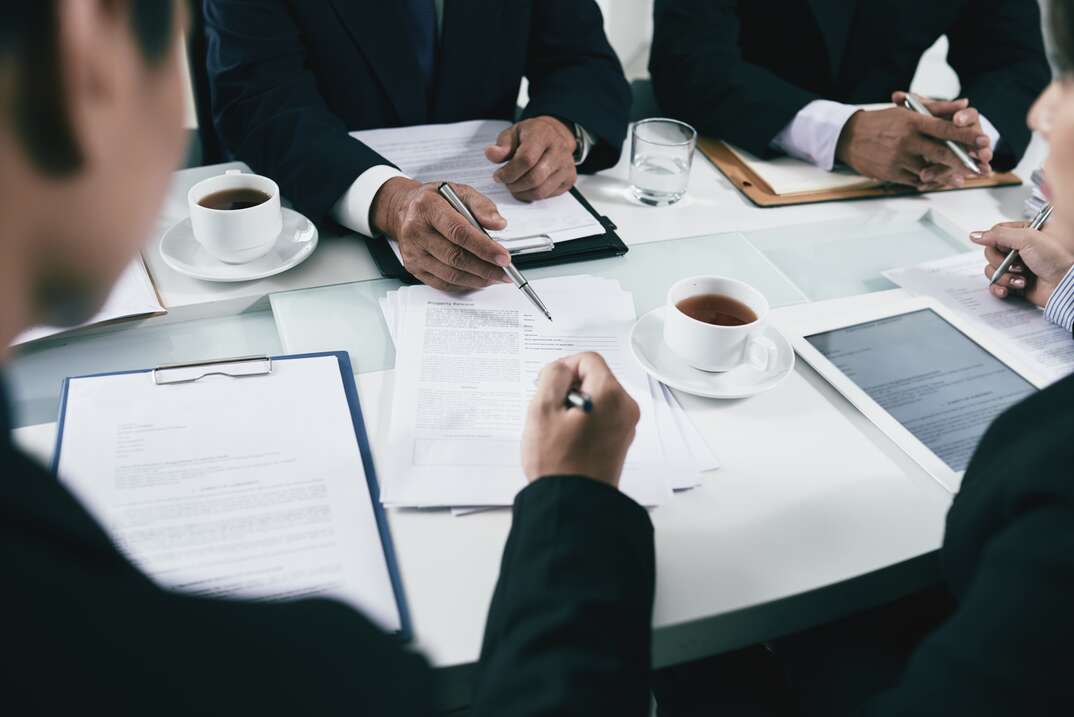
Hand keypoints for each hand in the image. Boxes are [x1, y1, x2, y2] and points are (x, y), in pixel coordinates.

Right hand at [371, 177, 510, 291]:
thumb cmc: (435, 201)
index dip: (484, 248)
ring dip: (478, 278)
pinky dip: (465, 284)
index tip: (504, 257)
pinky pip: (443, 282)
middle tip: (505, 271)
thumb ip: (482, 206)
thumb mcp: (460, 192)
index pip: (459, 232)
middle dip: (485, 268)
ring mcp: (412, 252)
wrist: (406, 210)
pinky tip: (479, 279)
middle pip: (455, 257)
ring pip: (450, 274)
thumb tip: (498, 224)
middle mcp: (415, 231)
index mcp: (427, 207)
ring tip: (496, 276)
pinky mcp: (413, 268)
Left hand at [485, 116, 577, 201]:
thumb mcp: (513, 133)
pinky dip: (533, 195)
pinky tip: (526, 187)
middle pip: (534, 178)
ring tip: (514, 186)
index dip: (509, 172)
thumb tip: (491, 154)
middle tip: (506, 183)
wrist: (553, 136)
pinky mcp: (569, 178)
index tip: (498, 176)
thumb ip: (502, 145)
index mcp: (543, 134)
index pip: (526, 159)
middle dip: (514, 185)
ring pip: (541, 191)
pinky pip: (548, 195)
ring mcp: (567, 165)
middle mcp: (559, 149)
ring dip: (522, 193)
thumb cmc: (530, 135)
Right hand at [521, 352, 639, 487]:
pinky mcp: (619, 441)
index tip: (548, 387)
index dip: (563, 368)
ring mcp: (625, 427)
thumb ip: (552, 375)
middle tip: (551, 414)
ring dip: (574, 406)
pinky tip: (566, 441)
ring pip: (596, 398)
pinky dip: (582, 421)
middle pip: (594, 378)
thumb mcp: (542, 409)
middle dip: (569, 389)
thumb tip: (562, 369)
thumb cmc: (558, 463)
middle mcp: (625, 408)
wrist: (572, 504)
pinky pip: (600, 417)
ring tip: (558, 431)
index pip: (588, 359)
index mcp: (611, 395)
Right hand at [835, 93, 990, 189]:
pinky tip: (936, 181)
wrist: (849, 137)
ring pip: (929, 171)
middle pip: (941, 153)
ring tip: (960, 179)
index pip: (945, 128)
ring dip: (946, 176)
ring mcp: (897, 159)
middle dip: (963, 161)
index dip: (966, 136)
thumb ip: (938, 108)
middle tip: (979, 166)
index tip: (983, 141)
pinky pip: (915, 180)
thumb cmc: (882, 122)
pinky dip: (927, 182)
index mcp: (912, 122)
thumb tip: (965, 104)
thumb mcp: (907, 110)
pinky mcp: (891, 173)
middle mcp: (906, 140)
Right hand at [971, 219, 1073, 306]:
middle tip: (1017, 265)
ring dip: (1004, 277)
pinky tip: (1009, 289)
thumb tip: (975, 235)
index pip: (994, 235)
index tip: (1005, 248)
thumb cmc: (1055, 259)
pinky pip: (995, 286)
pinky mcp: (1013, 283)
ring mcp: (1015, 268)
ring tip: (1021, 279)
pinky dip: (999, 288)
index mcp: (1022, 234)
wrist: (1065, 284)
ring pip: (991, 271)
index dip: (995, 243)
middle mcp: (1017, 250)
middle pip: (990, 254)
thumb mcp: (1027, 239)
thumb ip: (999, 235)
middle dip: (1000, 263)